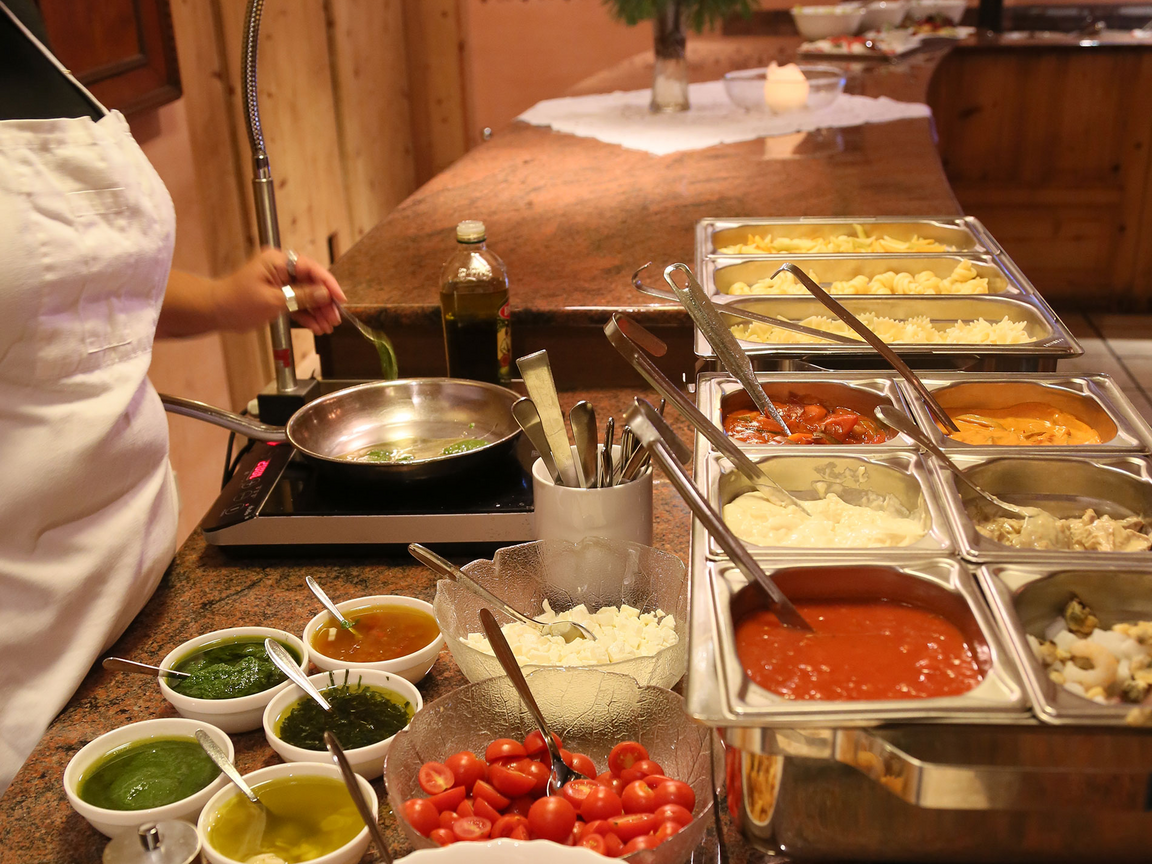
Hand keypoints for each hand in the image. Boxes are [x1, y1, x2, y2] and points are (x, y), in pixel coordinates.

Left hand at [212, 248, 346, 334]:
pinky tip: (317, 327)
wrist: (216, 312)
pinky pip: (298, 305)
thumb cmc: (237, 301)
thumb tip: (324, 294)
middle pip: (312, 284)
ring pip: (307, 296)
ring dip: (318, 312)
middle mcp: (282, 269)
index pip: (312, 269)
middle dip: (325, 302)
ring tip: (328, 327)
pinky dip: (307, 316)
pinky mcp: (279, 296)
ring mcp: (281, 283)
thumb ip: (302, 297)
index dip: (328, 284)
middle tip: (335, 318)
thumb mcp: (273, 300)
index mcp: (279, 261)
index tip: (340, 299)